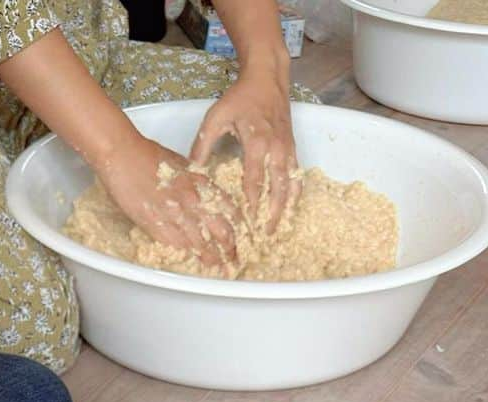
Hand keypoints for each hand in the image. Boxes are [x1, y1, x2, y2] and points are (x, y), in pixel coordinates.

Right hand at [99, 134, 238, 269]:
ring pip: (202, 244)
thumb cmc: (147, 154)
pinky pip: (177, 247)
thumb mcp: (181, 164)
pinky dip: (187, 258)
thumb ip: (194, 181)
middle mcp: (194, 200)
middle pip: (221, 231)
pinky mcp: (156, 225)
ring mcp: (175, 214)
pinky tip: (193, 266)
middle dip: (230, 249)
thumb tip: (201, 193)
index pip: (230, 209)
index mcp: (201, 183)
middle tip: (234, 262)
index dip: (238, 227)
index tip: (240, 237)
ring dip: (212, 260)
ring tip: (219, 271)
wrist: (122, 154)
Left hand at [191, 71, 298, 231]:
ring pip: (290, 185)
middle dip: (270, 215)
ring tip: (276, 229)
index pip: (254, 182)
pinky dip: (294, 194)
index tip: (245, 226)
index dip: (250, 206)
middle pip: (276, 189)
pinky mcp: (293, 147)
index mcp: (257, 143)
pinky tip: (289, 209)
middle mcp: (276, 149)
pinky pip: (297, 175)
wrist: (267, 77)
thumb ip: (203, 144)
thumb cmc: (240, 96)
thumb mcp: (215, 117)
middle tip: (263, 237)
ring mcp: (288, 148)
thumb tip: (191, 170)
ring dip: (284, 209)